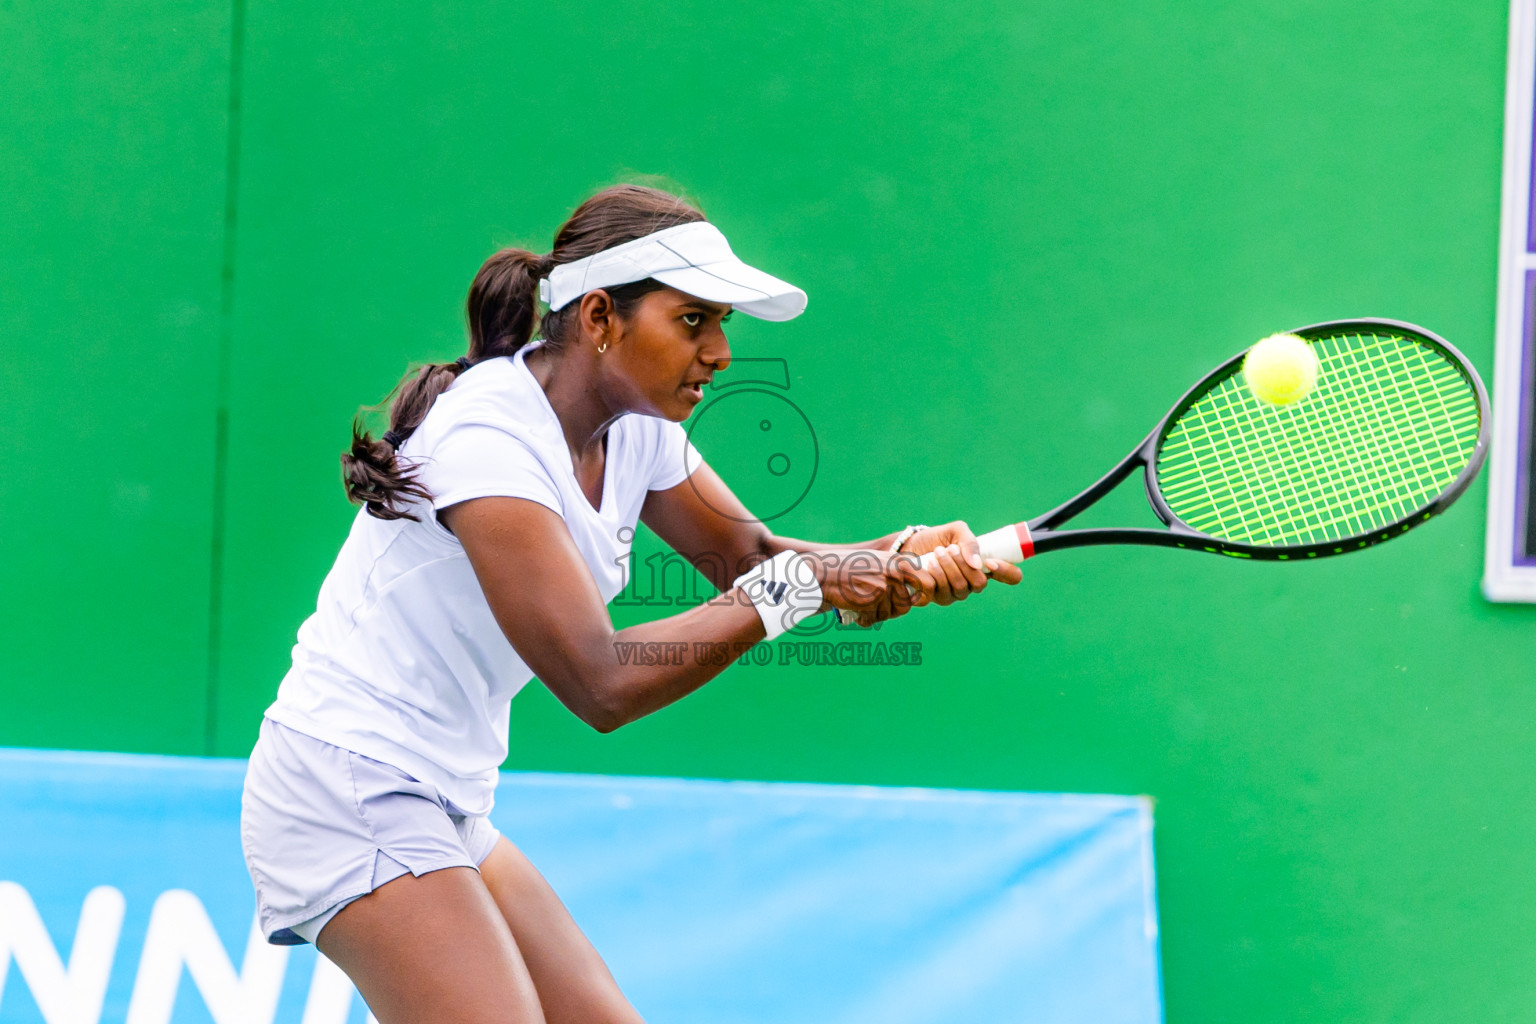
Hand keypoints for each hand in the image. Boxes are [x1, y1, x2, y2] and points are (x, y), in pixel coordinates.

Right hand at [809, 548, 913, 625]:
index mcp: (899, 561)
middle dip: (892, 609)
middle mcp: (895, 573)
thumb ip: (898, 572)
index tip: (912, 600)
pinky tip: (855, 611)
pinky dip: (864, 620)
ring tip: (862, 604)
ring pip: (890, 614)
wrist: (823, 572)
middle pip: (906, 605)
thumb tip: (918, 595)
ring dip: (876, 614)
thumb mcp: (879, 561)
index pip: (928, 583)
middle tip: (876, 605)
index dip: (923, 596)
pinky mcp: (871, 600)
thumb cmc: (849, 568)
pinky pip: (874, 620)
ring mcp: (883, 586)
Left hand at [897, 520, 1023, 606]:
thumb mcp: (955, 531)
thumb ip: (969, 541)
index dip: (1007, 572)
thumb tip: (978, 564)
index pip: (1011, 576)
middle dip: (964, 565)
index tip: (990, 561)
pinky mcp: (935, 598)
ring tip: (937, 552)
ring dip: (947, 567)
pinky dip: (934, 575)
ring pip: (960, 588)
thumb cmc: (937, 538)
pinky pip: (940, 593)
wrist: (908, 546)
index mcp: (985, 567)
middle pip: (980, 584)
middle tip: (950, 548)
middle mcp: (972, 584)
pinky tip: (928, 564)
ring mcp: (954, 593)